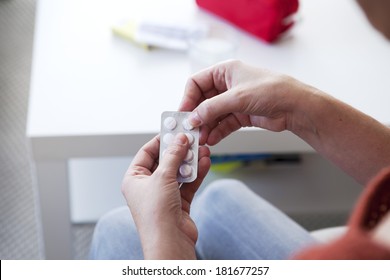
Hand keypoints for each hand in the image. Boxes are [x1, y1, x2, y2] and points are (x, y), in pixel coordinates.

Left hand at [121, 133, 210, 258]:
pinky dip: (197, 174)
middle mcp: (148, 186)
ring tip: (202, 149)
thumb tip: (180, 140)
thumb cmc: (156, 214)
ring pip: (179, 172)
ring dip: (191, 161)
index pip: (146, 153)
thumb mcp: (163, 177)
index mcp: (134, 179)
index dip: (160, 140)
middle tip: (192, 138)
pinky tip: (205, 163)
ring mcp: (164, 195)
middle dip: (180, 151)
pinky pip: (188, 183)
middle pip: (165, 161)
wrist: (170, 242)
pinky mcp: (178, 203)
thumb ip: (173, 156)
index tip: (174, 130)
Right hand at [179, 60, 389, 184]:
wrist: (296, 107)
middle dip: (197, 116)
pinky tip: (211, 141)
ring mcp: (234, 101)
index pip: (196, 83)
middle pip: (203, 101)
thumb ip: (211, 108)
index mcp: (225, 71)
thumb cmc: (271, 91)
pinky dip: (217, 132)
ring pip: (212, 115)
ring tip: (201, 140)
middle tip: (190, 131)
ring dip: (206, 127)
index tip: (183, 114)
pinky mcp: (241, 115)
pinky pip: (223, 124)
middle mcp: (227, 85)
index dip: (188, 98)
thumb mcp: (237, 97)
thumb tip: (192, 119)